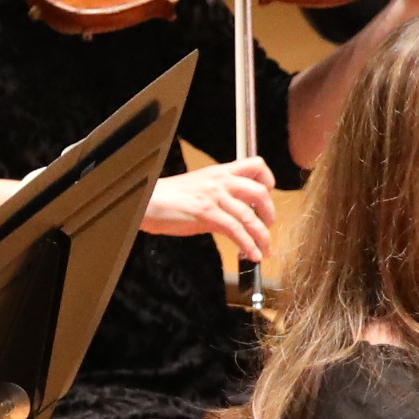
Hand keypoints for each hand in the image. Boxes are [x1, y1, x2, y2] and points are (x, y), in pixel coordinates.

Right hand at [144, 156, 278, 257]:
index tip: (270, 196)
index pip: (256, 165)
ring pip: (250, 217)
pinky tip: (251, 254)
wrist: (147, 201)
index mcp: (220, 172)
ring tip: (264, 249)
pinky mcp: (207, 214)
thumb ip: (222, 196)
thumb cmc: (169, 197)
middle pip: (260, 193)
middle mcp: (221, 181)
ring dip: (262, 237)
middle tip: (268, 227)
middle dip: (270, 213)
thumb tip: (239, 213)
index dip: (269, 180)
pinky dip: (248, 245)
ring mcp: (214, 197)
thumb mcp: (200, 187)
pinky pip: (235, 231)